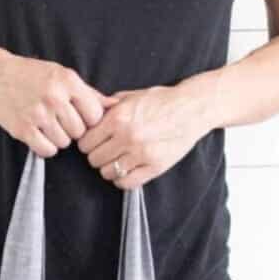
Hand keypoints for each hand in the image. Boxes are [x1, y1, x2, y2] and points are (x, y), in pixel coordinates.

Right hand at [0, 51, 118, 157]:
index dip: (89, 121)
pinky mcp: (23, 129)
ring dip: (59, 139)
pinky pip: (47, 150)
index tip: (80, 118)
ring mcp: (38, 114)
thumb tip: (115, 105)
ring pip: (64, 143)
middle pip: (80, 132)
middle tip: (60, 122)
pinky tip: (40, 136)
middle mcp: (54, 97)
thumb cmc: (32, 75)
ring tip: (49, 126)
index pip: (94, 115)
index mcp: (68, 81)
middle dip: (73, 131)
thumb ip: (89, 93)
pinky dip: (46, 147)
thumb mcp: (62, 75)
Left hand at [77, 81, 212, 188]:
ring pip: (107, 173)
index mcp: (118, 118)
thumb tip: (88, 115)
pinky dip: (122, 179)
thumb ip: (108, 107)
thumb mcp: (132, 96)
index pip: (85, 142)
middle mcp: (127, 137)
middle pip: (93, 160)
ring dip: (109, 168)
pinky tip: (127, 169)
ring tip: (118, 159)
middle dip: (97, 155)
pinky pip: (126, 183)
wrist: (192, 108)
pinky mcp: (154, 167)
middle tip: (107, 150)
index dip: (87, 143)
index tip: (94, 142)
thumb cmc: (161, 101)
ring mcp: (141, 154)